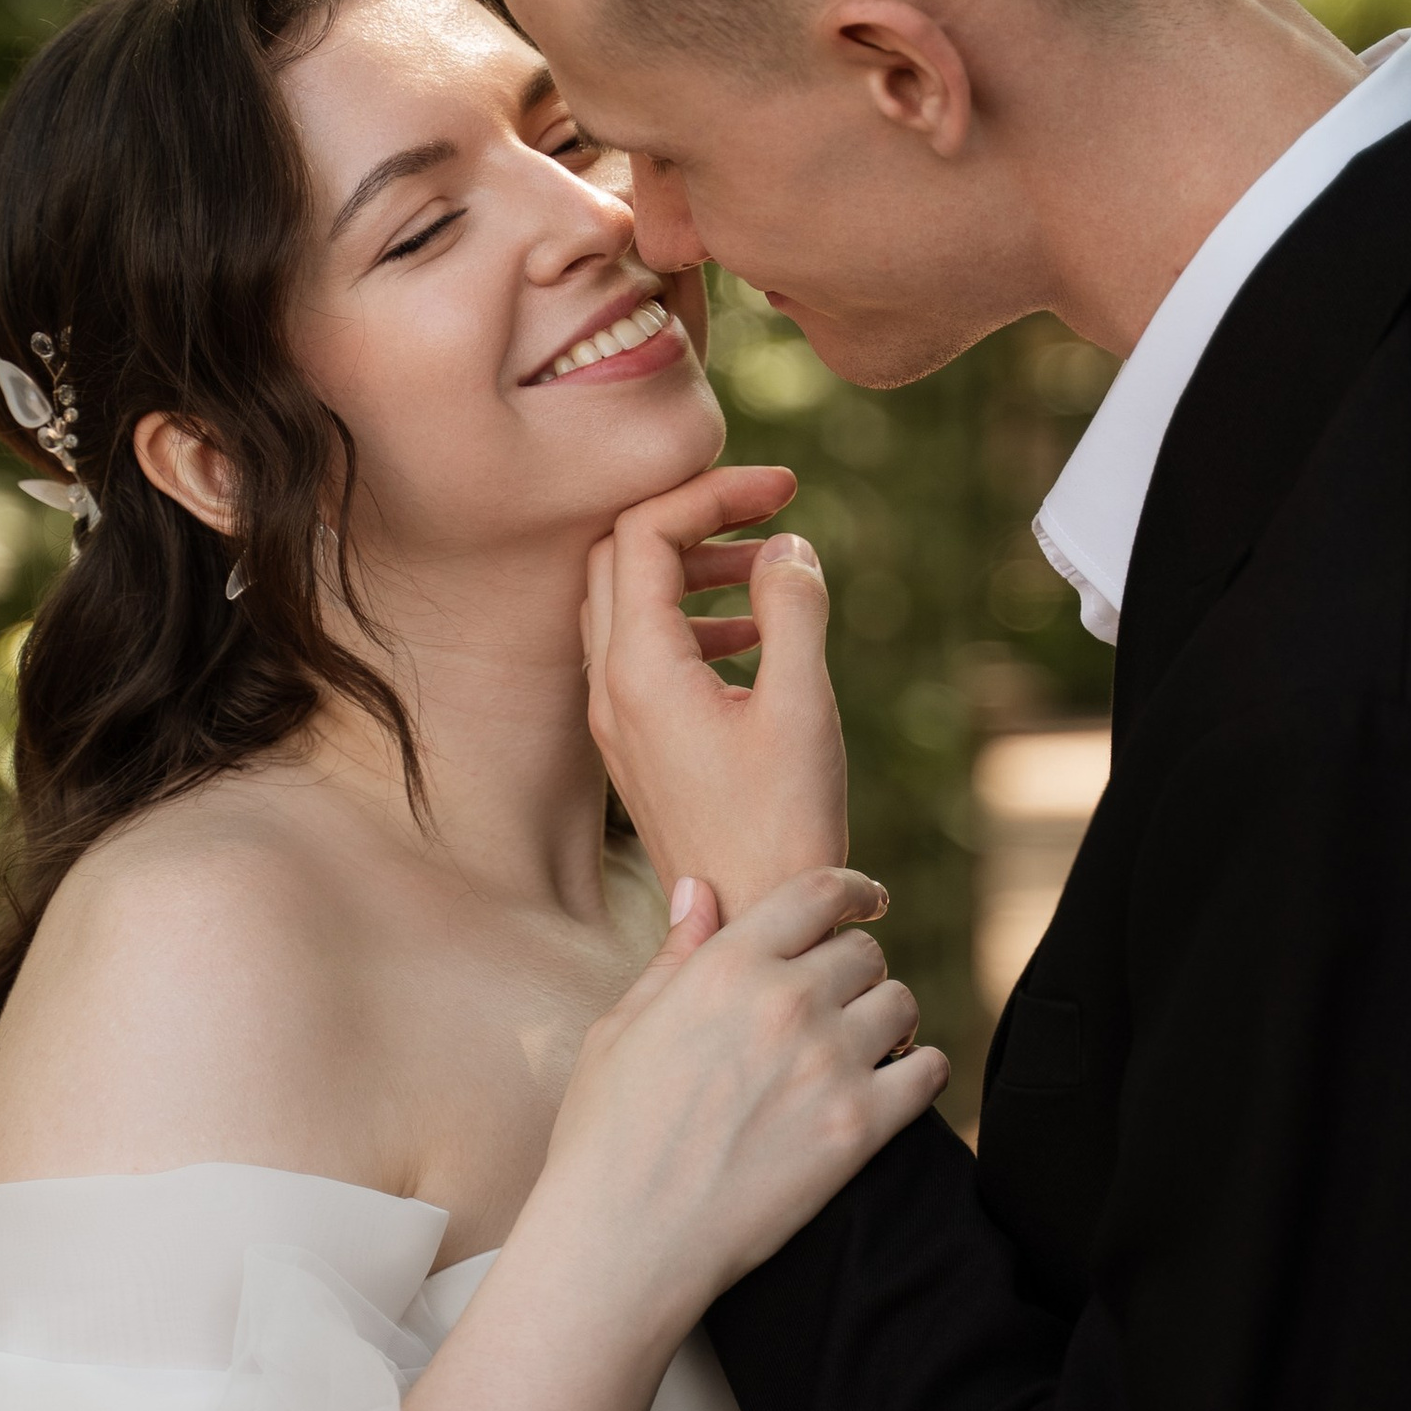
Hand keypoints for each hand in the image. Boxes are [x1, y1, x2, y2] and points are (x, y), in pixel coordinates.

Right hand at [534, 868, 947, 1349]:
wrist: (624, 1240)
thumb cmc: (605, 1135)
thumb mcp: (621, 1028)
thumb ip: (674, 956)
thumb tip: (699, 889)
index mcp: (726, 967)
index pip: (818, 892)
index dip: (853, 889)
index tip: (866, 900)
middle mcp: (786, 1001)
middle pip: (864, 952)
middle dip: (855, 971)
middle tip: (839, 1003)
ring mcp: (829, 1063)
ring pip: (901, 1005)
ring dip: (887, 1019)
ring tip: (862, 1047)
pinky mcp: (860, 1128)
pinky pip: (928, 1071)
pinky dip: (920, 1072)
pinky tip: (895, 1085)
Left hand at [584, 462, 846, 912]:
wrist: (749, 922)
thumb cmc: (780, 825)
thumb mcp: (801, 706)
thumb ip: (793, 609)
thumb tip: (785, 545)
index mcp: (638, 667)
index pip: (643, 531)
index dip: (711, 492)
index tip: (783, 488)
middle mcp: (609, 687)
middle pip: (620, 556)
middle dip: (693, 518)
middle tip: (768, 510)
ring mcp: (616, 719)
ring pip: (628, 604)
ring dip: (693, 569)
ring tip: (771, 567)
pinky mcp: (636, 746)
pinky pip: (643, 652)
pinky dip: (692, 620)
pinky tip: (756, 637)